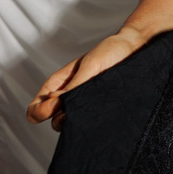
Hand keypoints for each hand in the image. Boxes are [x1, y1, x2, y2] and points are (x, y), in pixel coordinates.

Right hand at [26, 26, 146, 132]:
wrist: (135, 48)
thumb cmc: (110, 51)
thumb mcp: (89, 66)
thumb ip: (72, 86)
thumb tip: (52, 102)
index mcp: (60, 84)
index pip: (36, 108)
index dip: (40, 112)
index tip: (55, 106)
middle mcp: (69, 97)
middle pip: (53, 120)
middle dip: (60, 119)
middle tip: (77, 107)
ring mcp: (84, 105)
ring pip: (71, 125)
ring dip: (77, 122)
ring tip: (93, 108)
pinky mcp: (100, 110)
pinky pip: (89, 124)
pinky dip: (91, 123)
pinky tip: (101, 116)